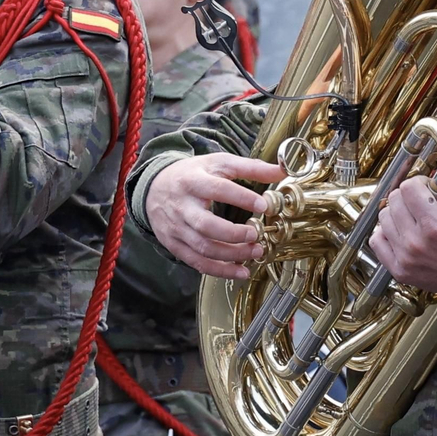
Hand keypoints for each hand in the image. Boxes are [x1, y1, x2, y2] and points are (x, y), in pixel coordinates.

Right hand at [143, 154, 285, 278]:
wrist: (153, 188)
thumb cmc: (192, 175)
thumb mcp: (218, 164)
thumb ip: (251, 168)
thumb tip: (283, 170)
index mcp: (193, 181)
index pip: (217, 189)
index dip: (241, 198)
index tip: (263, 205)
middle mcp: (182, 206)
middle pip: (206, 225)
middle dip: (234, 234)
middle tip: (256, 235)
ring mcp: (176, 228)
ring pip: (203, 247)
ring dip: (232, 254)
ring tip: (256, 252)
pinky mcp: (174, 245)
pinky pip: (197, 263)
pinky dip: (220, 270)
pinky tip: (240, 271)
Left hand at [367, 146, 436, 297]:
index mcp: (435, 225)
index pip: (408, 187)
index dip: (420, 184)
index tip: (431, 191)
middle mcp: (416, 242)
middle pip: (393, 201)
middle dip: (409, 197)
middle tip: (425, 204)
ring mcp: (405, 258)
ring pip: (383, 219)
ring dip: (397, 214)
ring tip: (416, 219)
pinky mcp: (399, 270)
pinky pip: (376, 241)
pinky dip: (386, 234)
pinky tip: (403, 232)